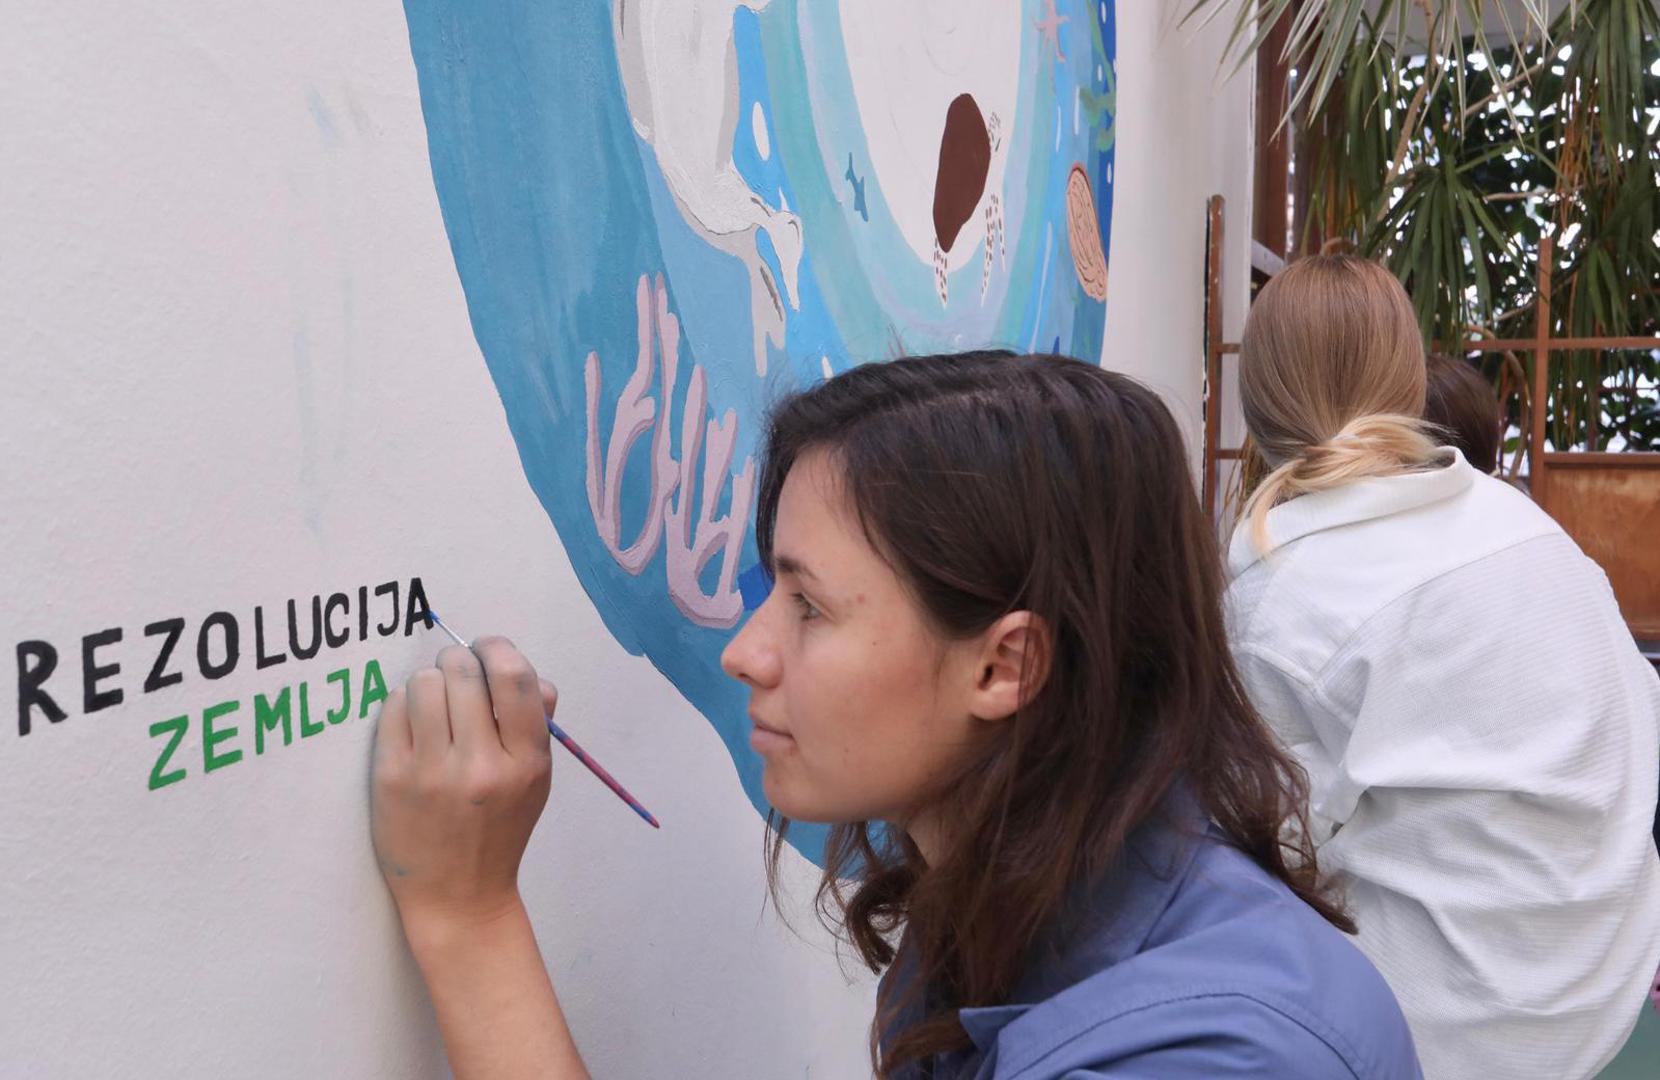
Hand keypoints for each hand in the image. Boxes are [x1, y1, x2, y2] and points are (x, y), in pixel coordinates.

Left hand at [371, 636, 555, 936]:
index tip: (486, 651)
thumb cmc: (500, 829)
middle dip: (458, 663)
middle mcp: (481, 765)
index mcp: (526, 761)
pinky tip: (412, 726)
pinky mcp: (391, 779)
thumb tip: (529, 674)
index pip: (514, 677)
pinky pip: (392, 709)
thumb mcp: (537, 779)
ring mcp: (432, 773)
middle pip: (463, 671)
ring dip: (429, 683)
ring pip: (423, 683)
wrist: (458, 897)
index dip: (496, 648)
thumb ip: (539, 722)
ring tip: (434, 706)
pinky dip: (402, 706)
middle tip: (457, 679)